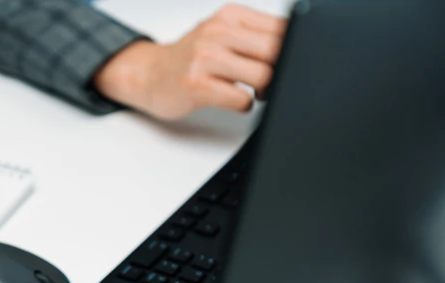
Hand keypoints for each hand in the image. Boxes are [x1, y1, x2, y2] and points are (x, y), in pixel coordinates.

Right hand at [94, 4, 286, 119]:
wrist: (148, 74)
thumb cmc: (190, 59)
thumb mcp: (222, 34)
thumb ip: (256, 36)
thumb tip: (296, 50)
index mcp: (230, 15)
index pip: (281, 28)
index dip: (292, 50)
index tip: (284, 63)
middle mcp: (217, 31)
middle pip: (276, 51)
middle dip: (281, 71)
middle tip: (269, 82)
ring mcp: (205, 58)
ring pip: (263, 75)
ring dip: (266, 91)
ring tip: (254, 92)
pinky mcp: (196, 85)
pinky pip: (242, 99)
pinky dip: (245, 105)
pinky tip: (234, 100)